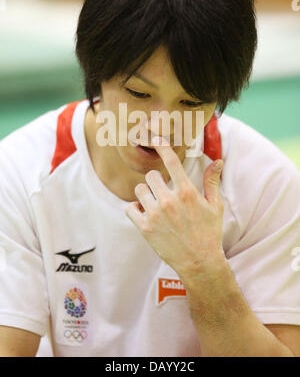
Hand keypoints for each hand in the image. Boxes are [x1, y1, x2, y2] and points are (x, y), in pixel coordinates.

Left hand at [125, 136, 224, 280]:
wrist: (199, 262)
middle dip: (156, 181)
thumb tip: (218, 161)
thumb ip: (211, 181)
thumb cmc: (209, 233)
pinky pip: (130, 209)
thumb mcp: (215, 206)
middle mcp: (169, 200)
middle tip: (163, 192)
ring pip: (139, 190)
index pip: (171, 161)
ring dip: (145, 194)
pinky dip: (135, 209)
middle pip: (151, 175)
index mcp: (187, 192)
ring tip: (155, 204)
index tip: (155, 138)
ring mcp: (155, 214)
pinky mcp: (145, 228)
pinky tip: (145, 213)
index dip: (161, 146)